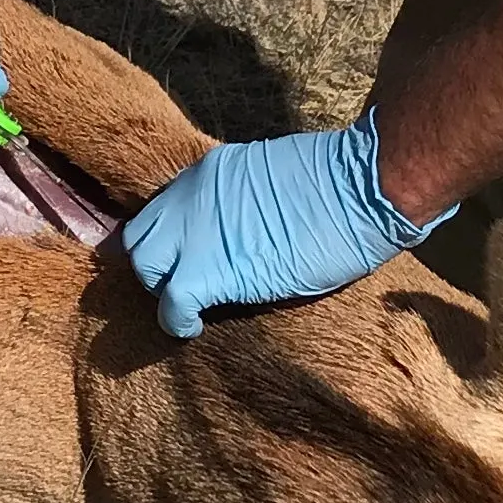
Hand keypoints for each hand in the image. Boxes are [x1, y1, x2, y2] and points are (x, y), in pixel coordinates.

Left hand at [122, 112, 446, 340]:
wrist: (362, 190)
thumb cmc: (340, 185)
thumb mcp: (272, 178)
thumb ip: (242, 199)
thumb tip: (238, 225)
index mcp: (208, 173)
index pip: (161, 210)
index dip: (169, 240)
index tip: (184, 258)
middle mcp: (190, 197)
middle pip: (140, 237)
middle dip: (155, 266)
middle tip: (185, 285)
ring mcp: (194, 233)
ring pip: (144, 267)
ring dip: (163, 290)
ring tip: (193, 306)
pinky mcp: (207, 271)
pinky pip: (169, 305)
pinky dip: (176, 321)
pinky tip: (195, 328)